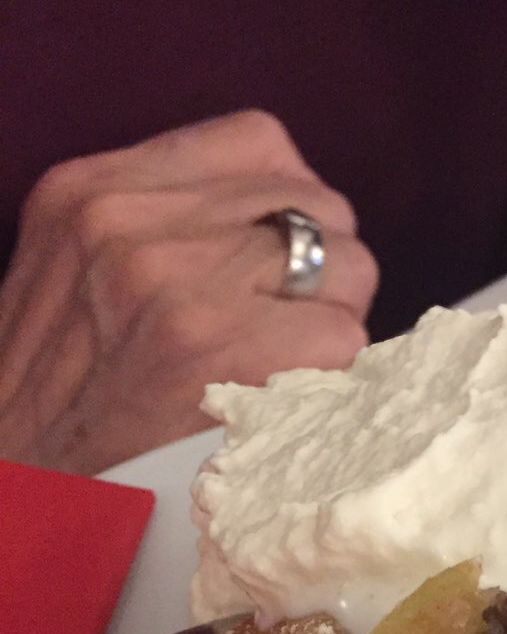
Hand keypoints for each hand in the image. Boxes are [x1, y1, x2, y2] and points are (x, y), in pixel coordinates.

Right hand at [0, 111, 377, 475]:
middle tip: (291, 324)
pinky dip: (337, 370)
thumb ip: (156, 225)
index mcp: (94, 190)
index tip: (277, 259)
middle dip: (322, 268)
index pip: (260, 145)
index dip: (288, 205)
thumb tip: (267, 222)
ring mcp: (182, 284)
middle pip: (316, 205)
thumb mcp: (73, 270)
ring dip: (337, 318)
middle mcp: (135, 221)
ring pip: (347, 264)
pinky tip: (292, 397)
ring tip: (290, 362)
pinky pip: (345, 334)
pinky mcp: (224, 351)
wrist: (22, 488)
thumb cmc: (55, 395)